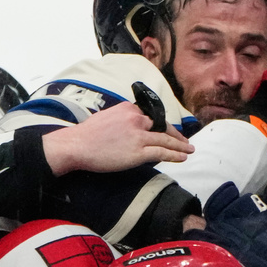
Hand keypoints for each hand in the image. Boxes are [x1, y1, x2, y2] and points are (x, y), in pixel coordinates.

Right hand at [42, 101, 193, 175]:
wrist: (76, 145)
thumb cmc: (86, 135)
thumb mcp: (105, 117)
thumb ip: (120, 120)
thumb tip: (127, 129)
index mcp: (128, 108)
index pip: (150, 116)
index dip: (161, 125)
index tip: (167, 130)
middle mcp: (136, 119)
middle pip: (161, 126)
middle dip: (175, 134)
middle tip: (184, 141)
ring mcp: (138, 136)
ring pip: (165, 139)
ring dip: (180, 145)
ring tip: (189, 149)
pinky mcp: (137, 152)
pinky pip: (161, 152)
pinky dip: (175, 154)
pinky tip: (183, 157)